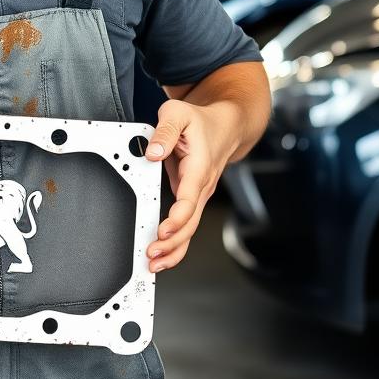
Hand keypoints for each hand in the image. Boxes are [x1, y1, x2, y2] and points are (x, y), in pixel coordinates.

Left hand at [142, 99, 240, 272]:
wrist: (226, 126)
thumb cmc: (201, 121)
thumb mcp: (178, 114)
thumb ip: (164, 131)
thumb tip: (152, 152)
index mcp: (198, 167)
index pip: (189, 199)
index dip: (177, 218)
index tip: (162, 231)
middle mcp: (201, 186)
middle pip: (190, 223)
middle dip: (172, 243)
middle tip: (151, 254)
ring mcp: (199, 195)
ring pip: (190, 229)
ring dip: (174, 249)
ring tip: (154, 264)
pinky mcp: (193, 198)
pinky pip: (187, 225)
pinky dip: (176, 243)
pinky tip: (163, 256)